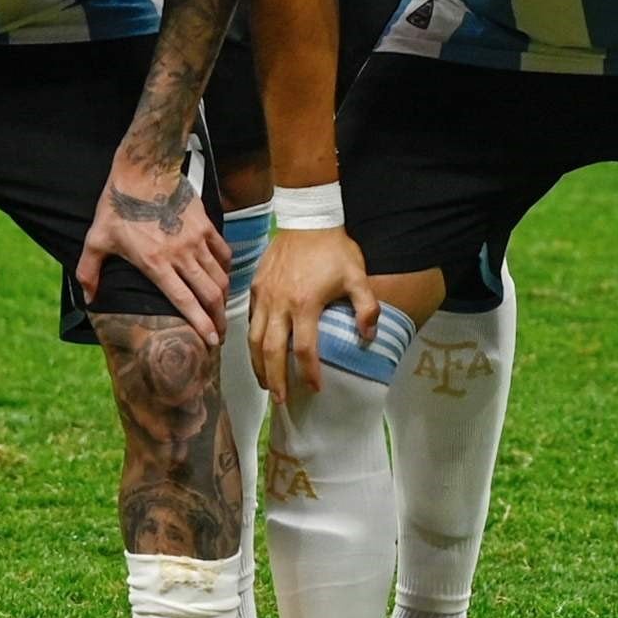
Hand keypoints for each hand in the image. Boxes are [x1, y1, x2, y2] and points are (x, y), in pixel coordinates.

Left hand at [81, 154, 227, 339]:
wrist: (143, 169)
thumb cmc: (118, 205)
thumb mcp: (97, 239)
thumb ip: (90, 272)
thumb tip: (89, 299)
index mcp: (156, 263)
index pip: (185, 302)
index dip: (201, 324)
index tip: (211, 341)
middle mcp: (181, 254)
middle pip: (210, 294)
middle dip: (218, 319)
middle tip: (221, 334)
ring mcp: (196, 239)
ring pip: (220, 276)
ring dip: (224, 298)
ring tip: (222, 311)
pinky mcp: (206, 225)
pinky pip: (224, 253)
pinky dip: (227, 269)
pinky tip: (224, 278)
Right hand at [247, 219, 378, 403]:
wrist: (307, 218)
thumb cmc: (333, 248)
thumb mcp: (358, 276)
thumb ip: (367, 308)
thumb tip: (367, 338)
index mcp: (305, 304)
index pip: (304, 350)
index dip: (308, 373)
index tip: (315, 388)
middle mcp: (279, 303)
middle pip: (271, 351)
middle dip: (276, 379)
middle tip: (281, 400)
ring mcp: (264, 295)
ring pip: (253, 339)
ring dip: (258, 365)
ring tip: (266, 384)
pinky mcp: (255, 287)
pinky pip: (250, 321)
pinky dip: (252, 342)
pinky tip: (258, 353)